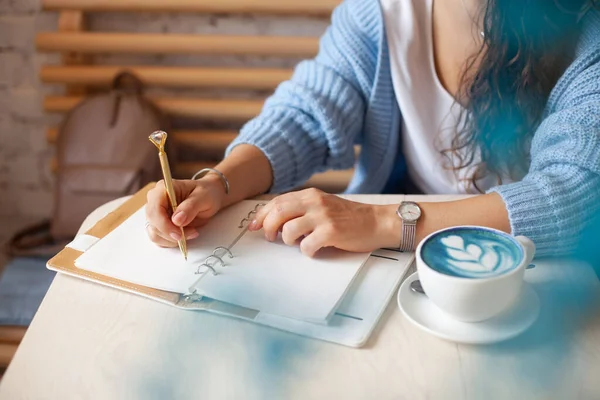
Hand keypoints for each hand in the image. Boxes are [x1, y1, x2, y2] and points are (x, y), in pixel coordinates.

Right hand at [145, 177, 224, 246]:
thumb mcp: (203, 197)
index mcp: (163, 189)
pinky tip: (185, 235)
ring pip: (154, 233)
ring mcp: (157, 213)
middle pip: (153, 223)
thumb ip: (190, 207)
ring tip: (191, 232)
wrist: (210, 196)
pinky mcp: (160, 224)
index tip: (179, 233)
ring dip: (172, 239)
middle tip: (191, 233)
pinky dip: (171, 242)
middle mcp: (156, 201)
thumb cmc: (206, 192)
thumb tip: (177, 220)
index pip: (154, 209)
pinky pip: (159, 238)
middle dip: (171, 234)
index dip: (164, 224)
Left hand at [249, 188, 399, 256]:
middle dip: (268, 227)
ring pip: (289, 230)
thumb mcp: (323, 205)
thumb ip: (302, 209)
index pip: (277, 201)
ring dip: (287, 240)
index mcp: (310, 195)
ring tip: (298, 243)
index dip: (262, 215)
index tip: (254, 226)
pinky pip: (306, 246)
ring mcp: (323, 217)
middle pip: (278, 212)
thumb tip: (276, 221)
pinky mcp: (331, 232)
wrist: (376, 222)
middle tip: (270, 238)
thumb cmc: (349, 217)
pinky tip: (314, 250)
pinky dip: (306, 251)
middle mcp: (315, 202)